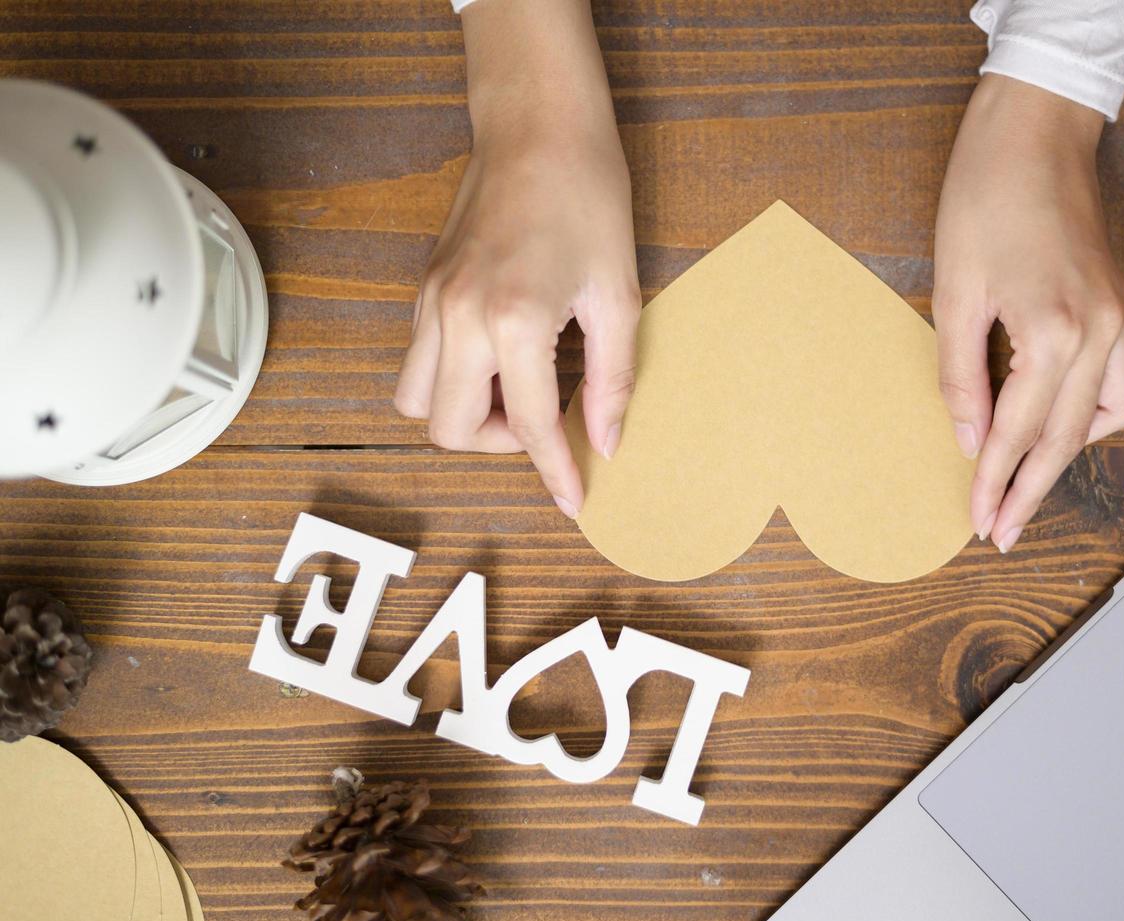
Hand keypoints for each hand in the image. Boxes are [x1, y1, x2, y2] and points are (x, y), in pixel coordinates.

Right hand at [394, 0, 639, 518]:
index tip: (573, 499)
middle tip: (542, 418)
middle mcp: (458, 318)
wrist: (538, 129)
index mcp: (514, 321)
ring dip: (465, 413)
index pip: (531, 426)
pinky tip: (501, 356)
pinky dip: (454, 380)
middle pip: (449, 431)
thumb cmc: (588, 199)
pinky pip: (419, 363)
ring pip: (417, 402)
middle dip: (498, 442)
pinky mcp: (422, 289)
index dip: (555, 471)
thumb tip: (605, 440)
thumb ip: (611, 378)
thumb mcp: (617, 295)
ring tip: (516, 388)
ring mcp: (431, 303)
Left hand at [933, 74, 1123, 552]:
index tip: (978, 521)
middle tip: (1004, 533)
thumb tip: (969, 437)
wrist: (1035, 131)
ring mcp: (1120, 318)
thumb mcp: (953, 292)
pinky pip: (1122, 383)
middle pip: (1069, 438)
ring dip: (1067, 456)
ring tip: (1025, 483)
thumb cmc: (985, 197)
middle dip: (1032, 490)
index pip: (1020, 431)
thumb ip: (961, 375)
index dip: (994, 481)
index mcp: (1054, 330)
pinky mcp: (1123, 306)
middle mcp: (1100, 331)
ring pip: (1105, 417)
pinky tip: (1058, 423)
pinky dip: (1093, 415)